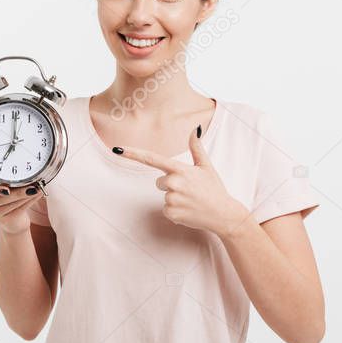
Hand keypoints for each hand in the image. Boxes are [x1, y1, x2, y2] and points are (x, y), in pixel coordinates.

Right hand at [0, 179, 43, 234]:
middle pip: (0, 199)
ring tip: (37, 188)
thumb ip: (3, 179)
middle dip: (17, 192)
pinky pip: (19, 210)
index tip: (7, 189)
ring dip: (26, 196)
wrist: (10, 217)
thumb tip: (23, 171)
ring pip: (11, 204)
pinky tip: (38, 194)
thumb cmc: (4, 195)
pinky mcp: (4, 221)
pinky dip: (30, 201)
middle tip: (31, 187)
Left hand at [113, 125, 250, 237]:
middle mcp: (174, 183)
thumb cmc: (214, 189)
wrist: (223, 214)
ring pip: (163, 196)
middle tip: (189, 190)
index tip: (118, 149)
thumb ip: (196, 148)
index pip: (152, 159)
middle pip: (159, 181)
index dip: (133, 153)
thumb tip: (195, 128)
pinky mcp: (172, 213)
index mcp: (181, 170)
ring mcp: (172, 199)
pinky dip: (175, 211)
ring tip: (191, 201)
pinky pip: (166, 210)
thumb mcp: (206, 166)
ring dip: (174, 199)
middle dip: (170, 185)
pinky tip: (188, 210)